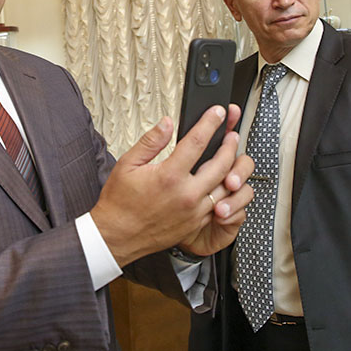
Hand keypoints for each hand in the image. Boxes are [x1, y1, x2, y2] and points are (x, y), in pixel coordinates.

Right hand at [91, 104, 251, 266]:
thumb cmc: (120, 204)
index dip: (210, 123)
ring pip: (226, 187)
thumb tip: (166, 123)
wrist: (117, 237)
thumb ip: (150, 141)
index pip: (197, 142)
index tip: (217, 113)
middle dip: (230, 145)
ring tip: (232, 157)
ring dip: (233, 169)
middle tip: (232, 134)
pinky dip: (226, 192)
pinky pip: (220, 206)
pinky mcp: (196, 224)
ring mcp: (194, 212)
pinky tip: (223, 182)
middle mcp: (186, 195)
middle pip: (221, 164)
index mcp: (169, 177)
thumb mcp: (127, 164)